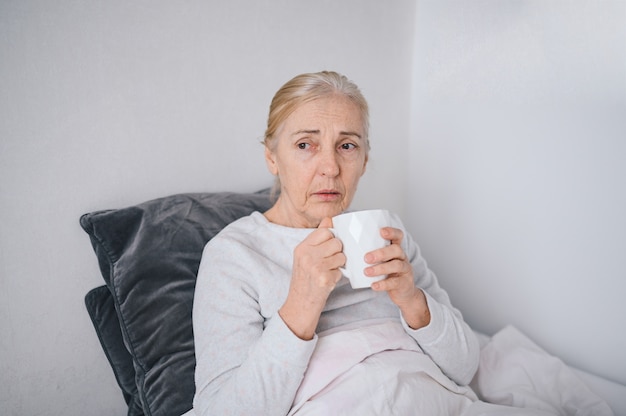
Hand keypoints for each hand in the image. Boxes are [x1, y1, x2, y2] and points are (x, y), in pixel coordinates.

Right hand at [279, 217, 344, 338]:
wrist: (299, 304)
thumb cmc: (304, 279)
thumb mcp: (305, 256)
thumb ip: (318, 237)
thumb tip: (329, 219)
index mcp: (302, 247)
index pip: (326, 231)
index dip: (332, 239)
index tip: (329, 248)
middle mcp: (307, 255)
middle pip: (336, 242)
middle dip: (338, 252)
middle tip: (330, 262)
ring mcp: (315, 267)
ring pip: (342, 256)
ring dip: (339, 265)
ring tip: (329, 271)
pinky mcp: (324, 279)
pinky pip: (341, 270)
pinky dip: (338, 276)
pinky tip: (328, 281)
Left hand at [364, 226, 430, 328]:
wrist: (402, 292)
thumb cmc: (386, 272)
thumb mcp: (380, 260)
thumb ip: (367, 251)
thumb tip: (342, 244)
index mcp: (395, 248)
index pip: (398, 235)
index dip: (391, 232)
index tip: (381, 231)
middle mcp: (402, 257)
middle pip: (396, 250)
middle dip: (381, 253)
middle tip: (366, 258)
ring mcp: (404, 270)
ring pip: (396, 265)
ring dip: (380, 268)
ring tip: (366, 272)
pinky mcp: (403, 283)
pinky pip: (394, 282)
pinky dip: (383, 284)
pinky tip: (373, 285)